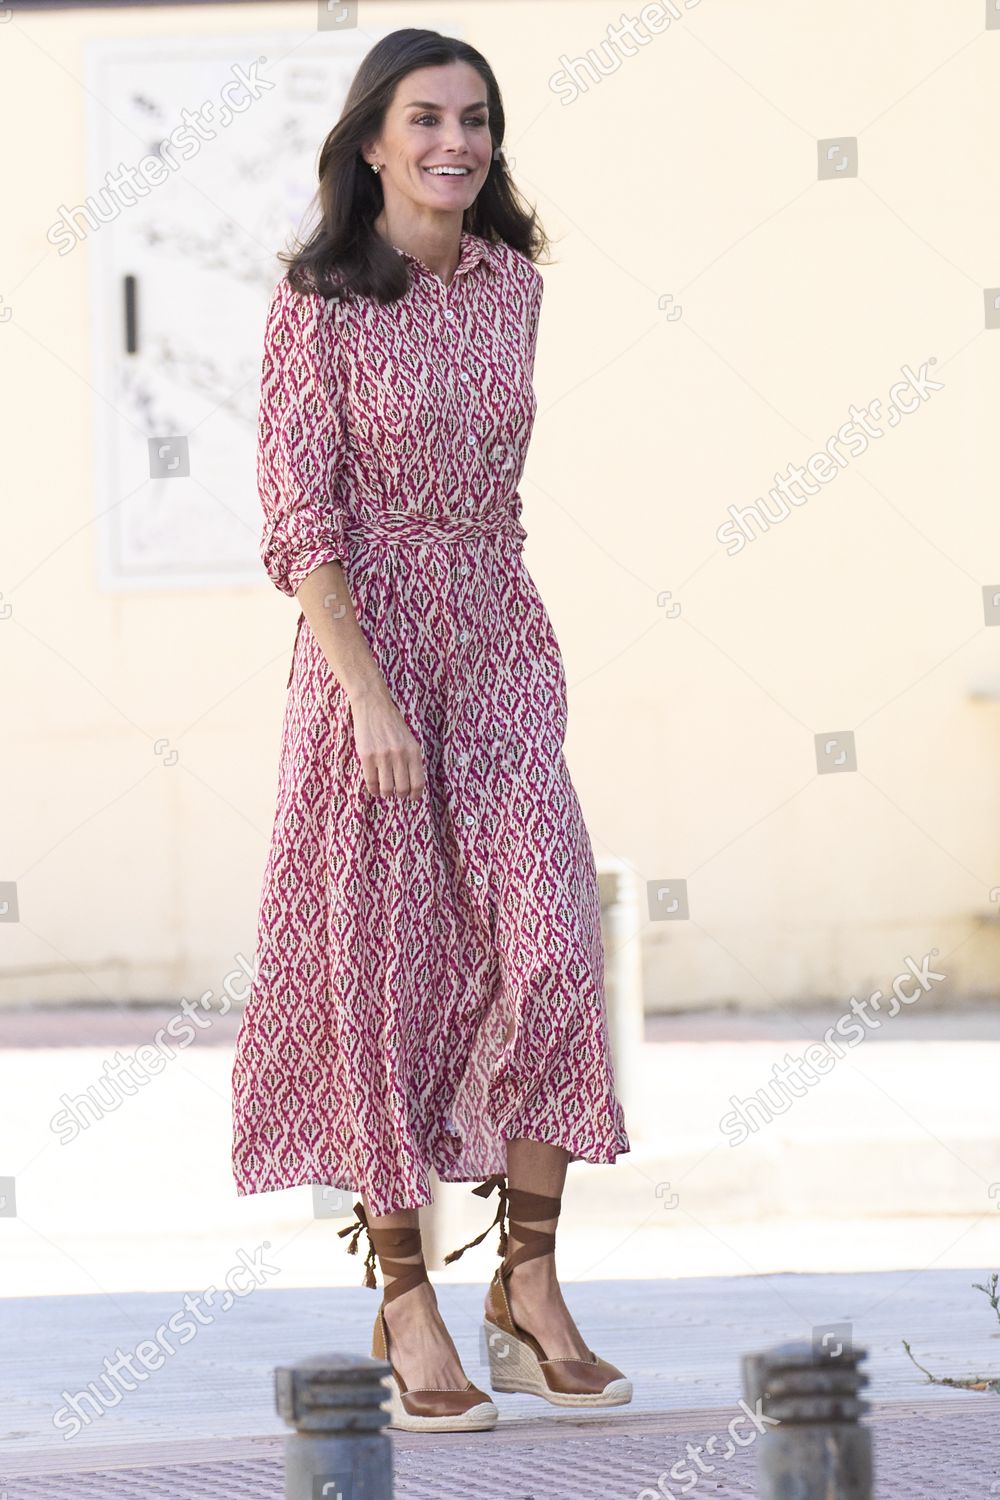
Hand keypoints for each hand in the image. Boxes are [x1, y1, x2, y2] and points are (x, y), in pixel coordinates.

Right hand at [348, 678, 425, 799]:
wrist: (373, 705)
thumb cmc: (392, 723)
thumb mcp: (408, 739)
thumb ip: (411, 759)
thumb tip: (411, 784)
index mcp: (413, 751)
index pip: (418, 782)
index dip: (415, 795)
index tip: (412, 799)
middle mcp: (400, 755)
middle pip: (402, 789)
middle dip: (400, 795)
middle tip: (397, 794)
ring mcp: (383, 756)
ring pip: (387, 788)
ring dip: (386, 793)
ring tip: (385, 791)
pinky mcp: (367, 756)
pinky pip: (371, 781)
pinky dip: (373, 789)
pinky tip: (374, 788)